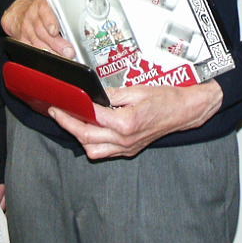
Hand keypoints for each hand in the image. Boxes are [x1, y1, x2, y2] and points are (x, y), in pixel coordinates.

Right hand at [2, 0, 73, 57]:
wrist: (20, 13)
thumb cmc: (43, 10)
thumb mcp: (53, 5)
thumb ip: (65, 14)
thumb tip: (82, 30)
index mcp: (42, 4)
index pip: (44, 10)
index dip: (49, 21)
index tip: (55, 31)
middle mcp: (32, 15)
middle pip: (42, 30)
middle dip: (56, 43)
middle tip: (68, 51)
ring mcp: (26, 28)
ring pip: (37, 42)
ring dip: (52, 51)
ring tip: (63, 57)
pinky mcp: (22, 39)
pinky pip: (31, 49)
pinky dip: (42, 55)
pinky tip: (51, 59)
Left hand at [49, 80, 223, 159]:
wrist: (184, 112)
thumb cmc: (166, 99)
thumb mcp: (137, 90)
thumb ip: (112, 94)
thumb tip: (93, 95)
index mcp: (126, 122)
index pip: (92, 118)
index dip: (73, 111)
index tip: (62, 104)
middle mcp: (125, 139)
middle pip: (87, 137)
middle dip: (68, 125)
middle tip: (57, 113)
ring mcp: (127, 148)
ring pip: (93, 150)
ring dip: (79, 137)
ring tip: (70, 121)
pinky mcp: (129, 151)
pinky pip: (104, 152)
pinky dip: (92, 144)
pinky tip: (88, 131)